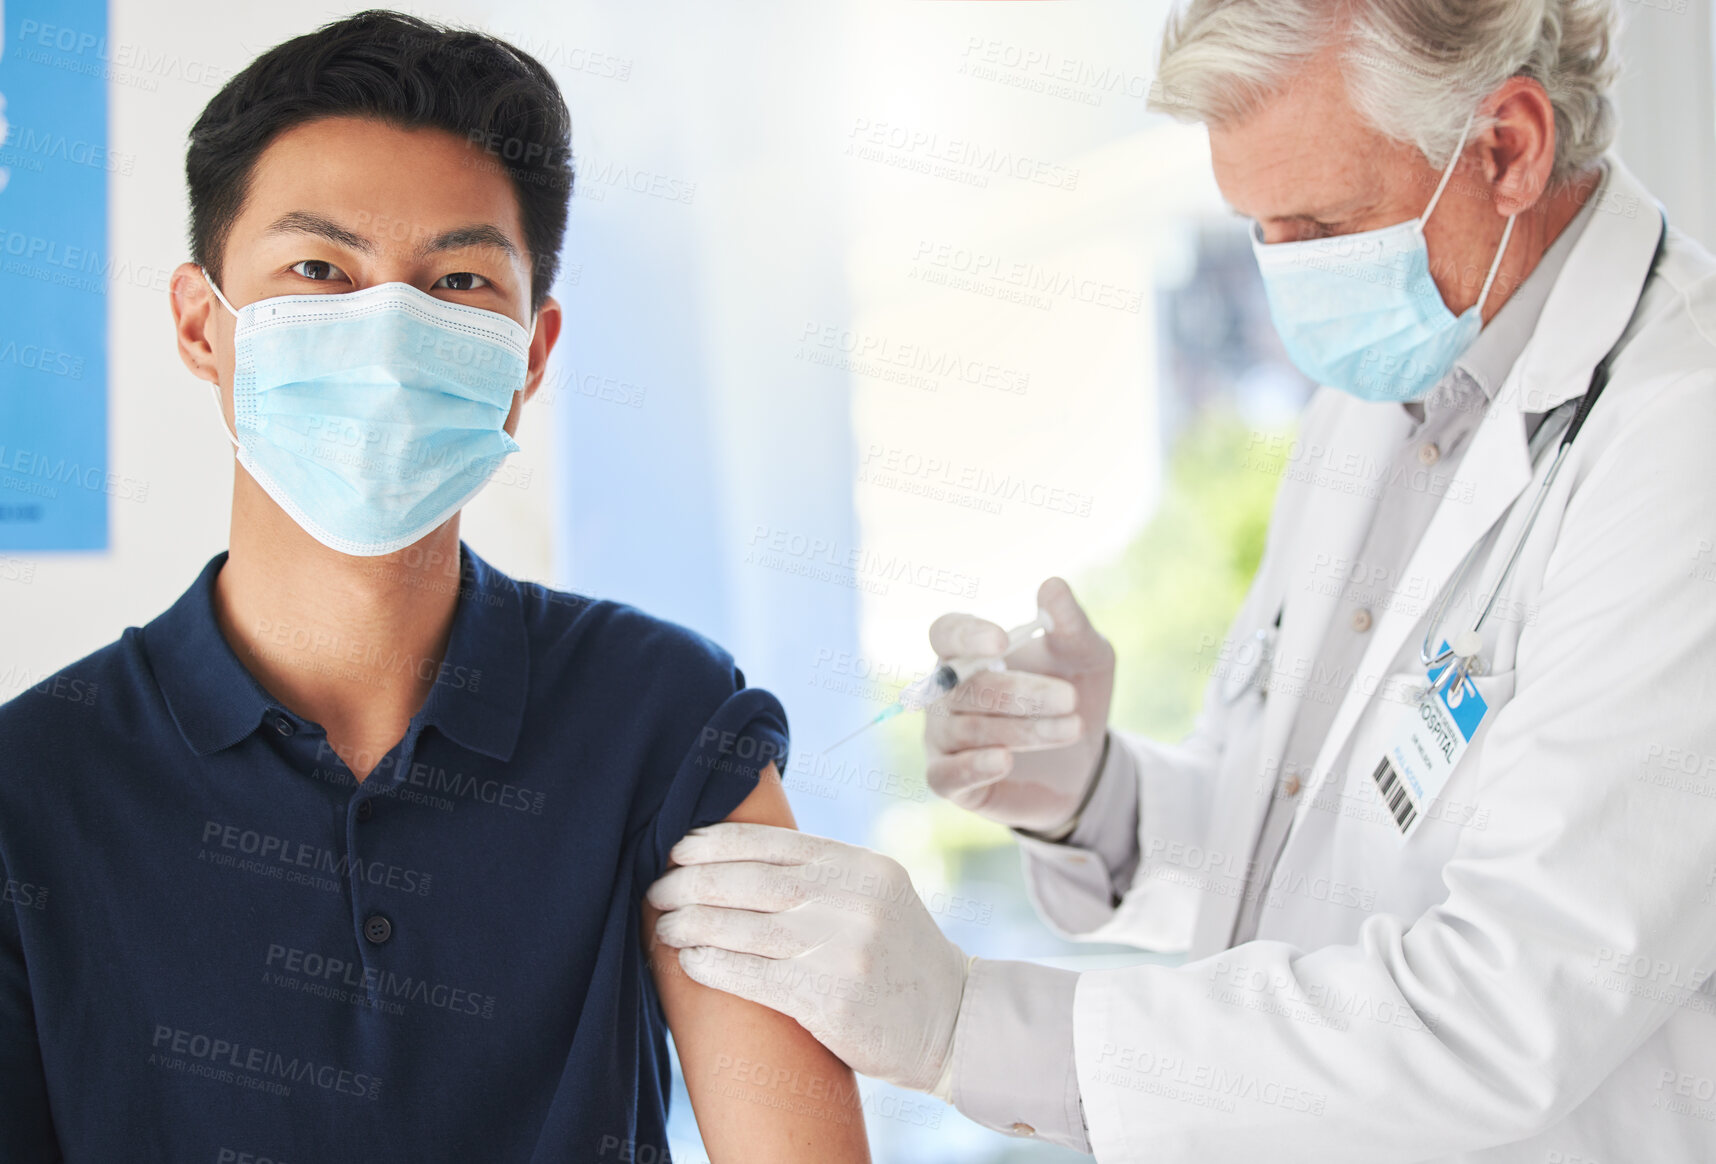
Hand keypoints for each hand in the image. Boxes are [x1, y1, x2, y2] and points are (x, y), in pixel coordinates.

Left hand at [646, 823, 969, 1093]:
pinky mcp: (830, 999)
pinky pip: (753, 976)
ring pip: (745, 928)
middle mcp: (854, 901)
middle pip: (751, 882)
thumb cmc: (900, 957)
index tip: (680, 849)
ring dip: (693, 924)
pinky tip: (690, 960)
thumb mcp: (879, 895)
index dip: (718, 843)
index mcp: (863, 867)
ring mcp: (843, 950)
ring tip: (665, 926)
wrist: (954, 1021)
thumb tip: (737, 859)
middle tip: (658, 890)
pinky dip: (714, 966)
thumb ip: (825, 875)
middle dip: (693, 883)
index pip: (774, 843)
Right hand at [924, 576, 1114, 831]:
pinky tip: (1004, 760)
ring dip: (1023, 730)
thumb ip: (1069, 623)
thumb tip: (1052, 584)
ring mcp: (942, 737)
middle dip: (1020, 693)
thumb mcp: (1087, 655)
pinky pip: (946, 775)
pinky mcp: (949, 780)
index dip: (967, 635)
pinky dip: (972, 767)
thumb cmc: (1074, 693)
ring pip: (967, 730)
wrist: (1085, 760)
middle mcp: (945, 692)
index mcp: (968, 651)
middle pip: (964, 687)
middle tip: (1070, 698)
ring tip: (1072, 728)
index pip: (946, 632)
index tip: (1002, 641)